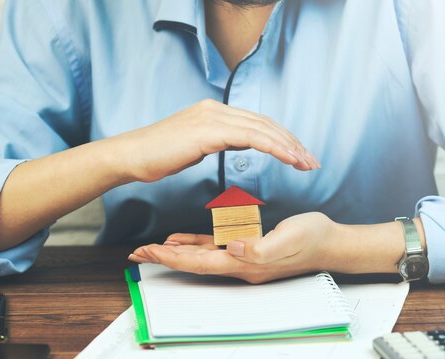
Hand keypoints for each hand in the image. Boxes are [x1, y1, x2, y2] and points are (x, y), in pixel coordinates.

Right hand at [113, 99, 319, 182]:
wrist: (131, 156)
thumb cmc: (158, 157)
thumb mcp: (195, 146)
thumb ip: (219, 140)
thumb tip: (239, 143)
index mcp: (214, 112)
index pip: (257, 123)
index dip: (282, 139)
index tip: (299, 156)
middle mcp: (217, 109)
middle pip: (265, 123)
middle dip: (293, 142)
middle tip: (312, 161)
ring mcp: (213, 117)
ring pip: (262, 128)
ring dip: (289, 146)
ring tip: (306, 163)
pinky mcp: (209, 129)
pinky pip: (250, 137)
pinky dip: (273, 147)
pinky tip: (289, 158)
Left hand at [129, 212, 342, 283]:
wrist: (332, 242)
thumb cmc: (313, 238)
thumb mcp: (290, 238)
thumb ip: (261, 247)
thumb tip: (231, 248)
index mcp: (246, 263)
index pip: (200, 263)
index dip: (172, 258)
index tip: (147, 252)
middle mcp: (240, 265)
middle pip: (193, 264)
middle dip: (164, 258)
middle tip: (137, 254)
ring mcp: (243, 259)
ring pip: (199, 257)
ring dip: (174, 253)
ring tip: (150, 249)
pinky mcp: (247, 248)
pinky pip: (213, 249)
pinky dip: (193, 245)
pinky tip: (180, 240)